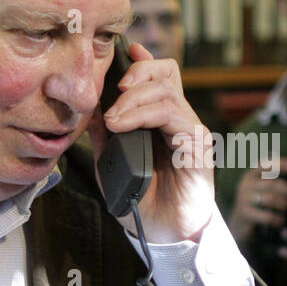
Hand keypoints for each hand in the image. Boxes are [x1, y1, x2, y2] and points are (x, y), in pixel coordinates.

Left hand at [87, 42, 216, 243]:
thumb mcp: (112, 161)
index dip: (143, 62)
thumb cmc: (141, 199)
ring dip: (133, 99)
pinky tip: (122, 125)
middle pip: (167, 72)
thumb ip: (104, 133)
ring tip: (112, 118)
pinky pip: (171, 115)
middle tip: (113, 90)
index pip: (158, 76)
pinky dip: (143, 115)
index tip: (125, 53)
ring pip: (166, 91)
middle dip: (137, 73)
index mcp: (160, 119)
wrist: (162, 232)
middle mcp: (178, 119)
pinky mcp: (196, 144)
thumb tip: (89, 107)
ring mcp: (189, 130)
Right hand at [227, 157, 286, 243]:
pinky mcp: (244, 214)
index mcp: (251, 175)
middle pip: (271, 183)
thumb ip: (275, 182)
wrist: (240, 225)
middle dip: (286, 189)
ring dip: (284, 204)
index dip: (282, 164)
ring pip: (270, 199)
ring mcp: (243, 199)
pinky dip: (277, 219)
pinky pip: (267, 216)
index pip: (266, 165)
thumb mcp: (263, 191)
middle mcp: (246, 185)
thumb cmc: (256, 205)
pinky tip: (282, 221)